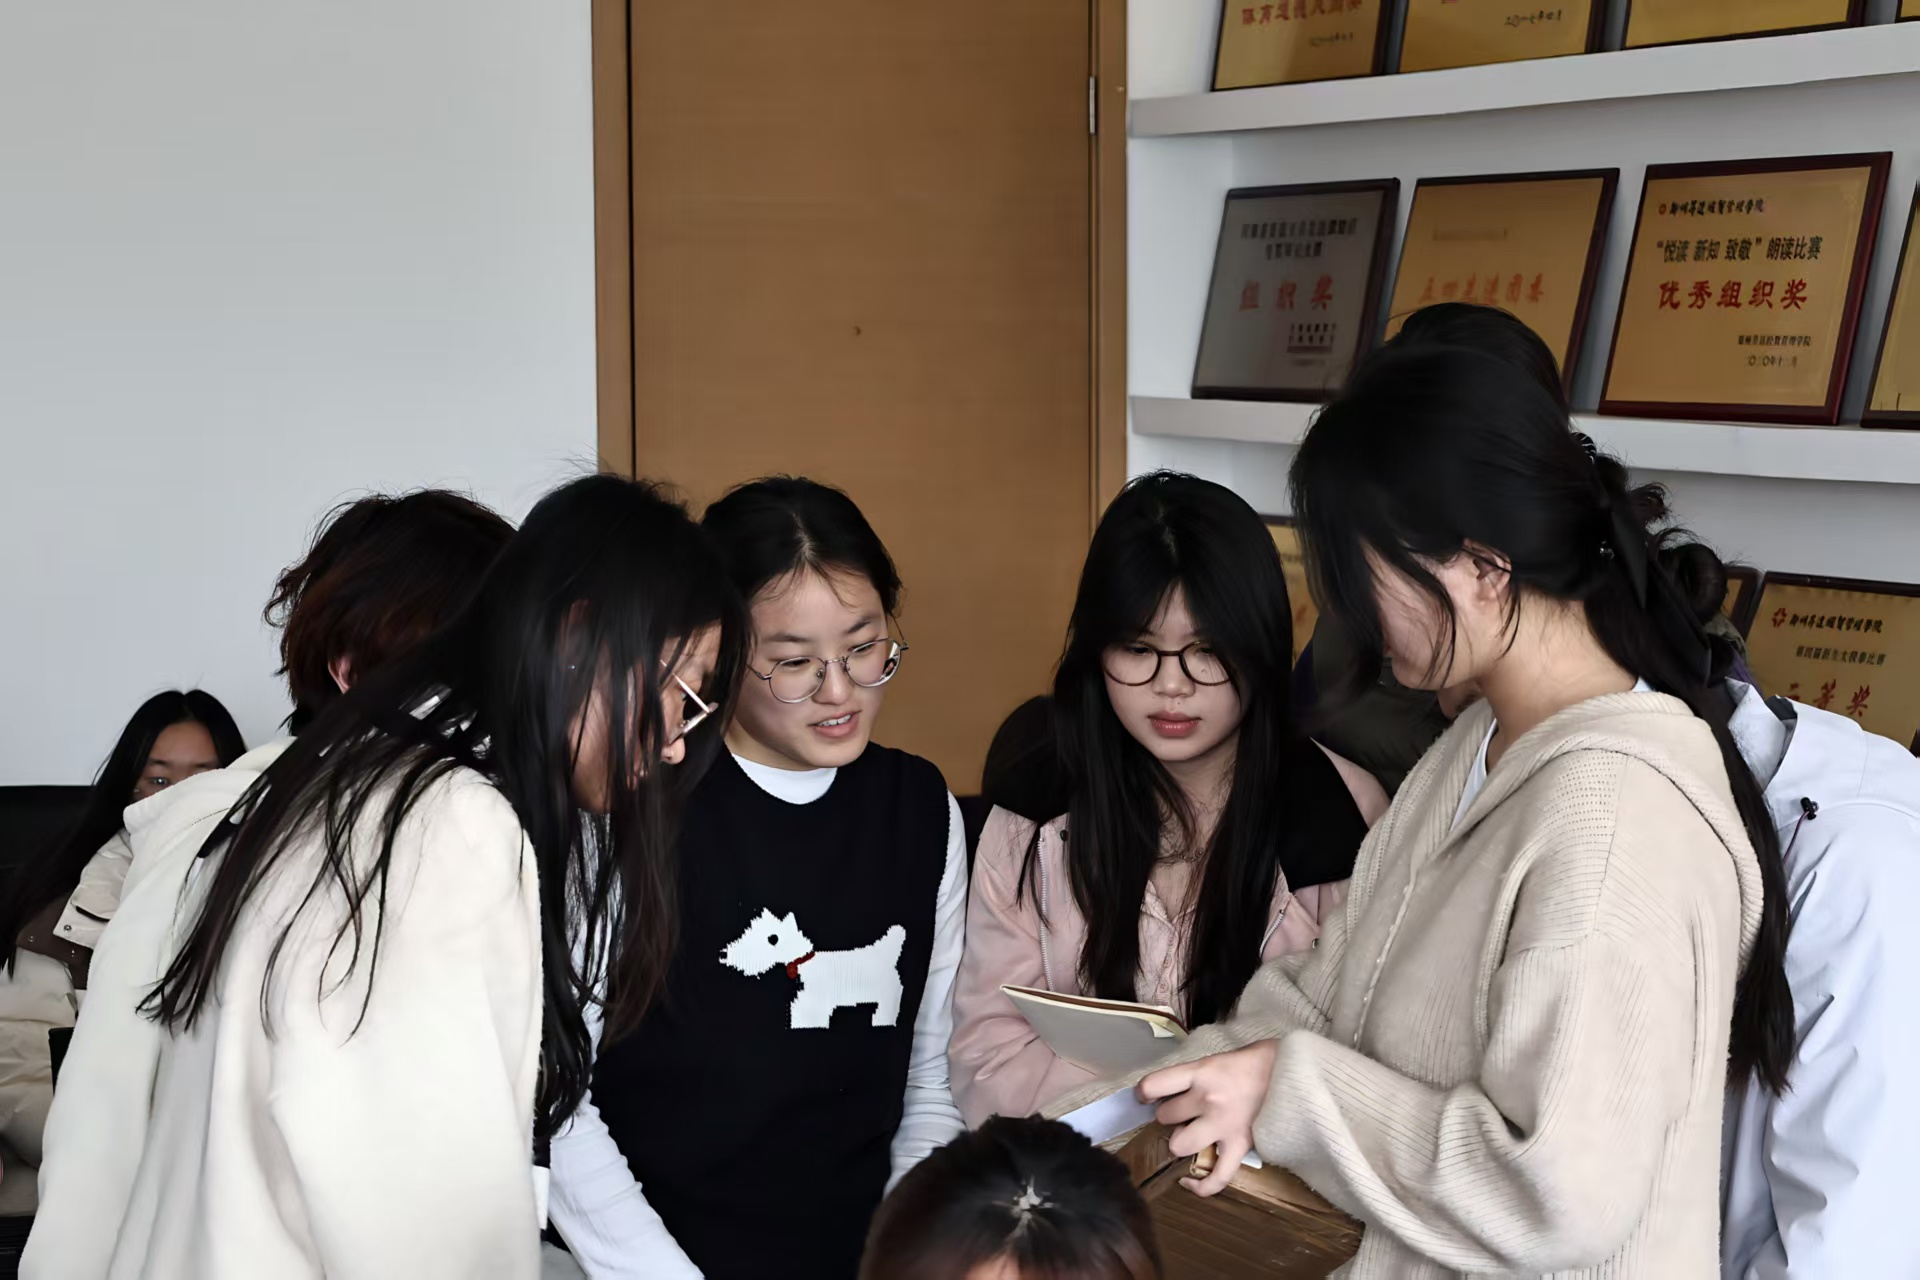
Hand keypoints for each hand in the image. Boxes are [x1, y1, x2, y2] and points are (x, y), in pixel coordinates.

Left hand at [1137, 1040, 1277, 1196]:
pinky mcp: (1240, 1146)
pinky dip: (1200, 1185)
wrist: (1295, 1072)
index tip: (1145, 1096)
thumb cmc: (1255, 1062)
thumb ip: (1194, 1075)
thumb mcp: (1219, 1059)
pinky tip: (1188, 1182)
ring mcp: (1223, 1125)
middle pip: (1165, 1116)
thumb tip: (1166, 1091)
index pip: (1154, 1084)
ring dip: (1181, 1141)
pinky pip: (1216, 1177)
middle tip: (1183, 1112)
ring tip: (1191, 1134)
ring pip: (1179, 1144)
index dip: (1143, 1093)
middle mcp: (1208, 1099)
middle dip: (1169, 1116)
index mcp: (1201, 1071)